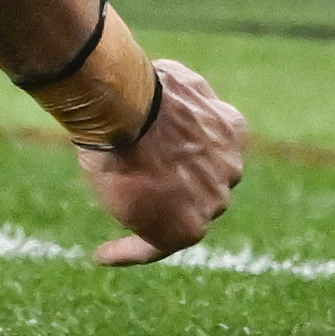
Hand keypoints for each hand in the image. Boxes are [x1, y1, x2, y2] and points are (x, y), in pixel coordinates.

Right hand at [82, 60, 245, 263]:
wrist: (130, 110)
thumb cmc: (140, 90)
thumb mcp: (171, 80)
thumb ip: (179, 96)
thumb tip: (166, 88)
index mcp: (231, 131)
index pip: (212, 153)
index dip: (187, 158)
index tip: (167, 164)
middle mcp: (230, 169)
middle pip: (202, 188)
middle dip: (175, 187)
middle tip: (138, 188)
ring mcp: (211, 202)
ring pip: (180, 217)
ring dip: (152, 216)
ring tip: (115, 217)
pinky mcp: (184, 229)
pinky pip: (154, 248)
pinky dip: (127, 251)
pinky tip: (103, 255)